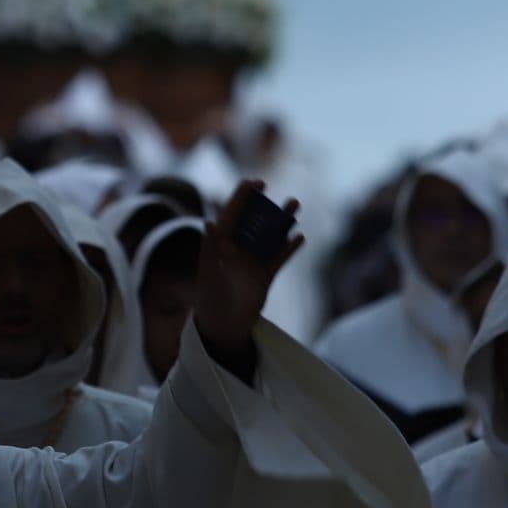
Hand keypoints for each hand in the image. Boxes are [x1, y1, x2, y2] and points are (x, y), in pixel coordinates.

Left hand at [193, 182, 301, 373]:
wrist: (223, 326)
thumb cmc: (210, 297)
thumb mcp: (209, 271)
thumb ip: (211, 247)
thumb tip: (208, 222)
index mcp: (221, 243)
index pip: (232, 213)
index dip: (242, 196)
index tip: (256, 182)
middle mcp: (238, 247)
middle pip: (255, 220)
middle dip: (268, 206)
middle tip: (283, 195)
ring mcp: (253, 260)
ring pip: (271, 235)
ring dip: (283, 221)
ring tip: (295, 206)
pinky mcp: (265, 275)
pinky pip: (279, 256)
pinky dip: (289, 247)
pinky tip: (299, 236)